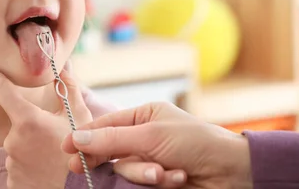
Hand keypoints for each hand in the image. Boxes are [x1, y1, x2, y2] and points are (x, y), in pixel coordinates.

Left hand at [0, 52, 92, 188]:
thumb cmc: (83, 155)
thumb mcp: (81, 118)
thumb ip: (68, 88)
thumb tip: (61, 64)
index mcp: (28, 120)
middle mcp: (13, 140)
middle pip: (19, 122)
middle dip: (34, 126)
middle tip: (57, 139)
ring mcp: (10, 162)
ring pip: (19, 144)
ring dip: (34, 146)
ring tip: (55, 157)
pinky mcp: (11, 180)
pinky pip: (19, 164)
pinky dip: (32, 164)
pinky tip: (46, 170)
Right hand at [62, 102, 252, 188]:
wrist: (233, 173)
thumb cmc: (196, 142)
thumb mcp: (151, 136)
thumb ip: (112, 139)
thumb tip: (76, 137)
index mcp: (144, 116)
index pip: (106, 125)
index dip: (84, 136)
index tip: (65, 149)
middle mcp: (145, 137)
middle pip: (110, 151)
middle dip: (112, 161)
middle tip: (84, 170)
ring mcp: (151, 160)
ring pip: (126, 171)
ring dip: (142, 175)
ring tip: (163, 175)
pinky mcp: (159, 182)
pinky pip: (141, 185)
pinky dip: (158, 184)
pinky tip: (176, 179)